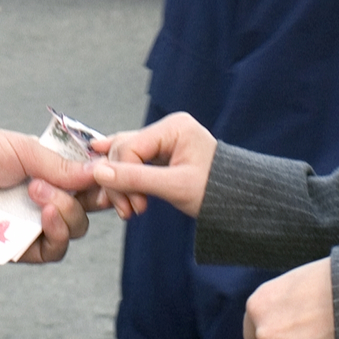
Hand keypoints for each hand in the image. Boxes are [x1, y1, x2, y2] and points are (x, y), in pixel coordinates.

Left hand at [0, 122, 94, 263]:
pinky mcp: (16, 247)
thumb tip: (98, 174)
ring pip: (72, 231)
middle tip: (56, 183)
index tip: (114, 177)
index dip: (105, 183)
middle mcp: (45, 197)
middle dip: (86, 199)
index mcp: (49, 171)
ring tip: (40, 195)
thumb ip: (60, 166)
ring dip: (67, 214)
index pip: (89, 181)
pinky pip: (50, 252)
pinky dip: (56, 236)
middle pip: (87, 209)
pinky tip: (45, 216)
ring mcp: (31, 223)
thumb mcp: (22, 149)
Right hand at [90, 112, 217, 218]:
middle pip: (124, 150)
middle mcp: (167, 128)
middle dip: (122, 182)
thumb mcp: (175, 187)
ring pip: (125, 156)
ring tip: (130, 209)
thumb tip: (97, 172)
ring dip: (123, 183)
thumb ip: (136, 179)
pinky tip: (104, 172)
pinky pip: (135, 161)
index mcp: (174, 127)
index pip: (129, 147)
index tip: (133, 206)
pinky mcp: (162, 154)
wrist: (241, 202)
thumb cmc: (216, 192)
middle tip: (130, 211)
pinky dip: (125, 175)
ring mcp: (164, 140)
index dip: (123, 176)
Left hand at [244, 258, 335, 338]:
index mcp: (260, 306)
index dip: (275, 333)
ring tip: (337, 332)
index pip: (253, 336)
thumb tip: (287, 316)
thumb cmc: (334, 277)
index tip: (288, 331)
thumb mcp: (298, 282)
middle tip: (322, 328)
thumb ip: (283, 304)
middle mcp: (268, 334)